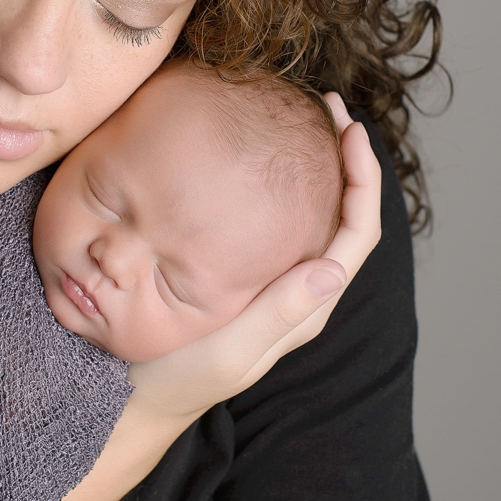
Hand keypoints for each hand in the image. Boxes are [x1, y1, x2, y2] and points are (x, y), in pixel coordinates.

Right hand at [126, 91, 381, 421]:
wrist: (136, 395)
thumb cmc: (179, 376)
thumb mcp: (229, 350)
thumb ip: (278, 313)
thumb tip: (333, 268)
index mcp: (306, 307)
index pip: (358, 235)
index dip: (363, 179)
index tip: (348, 129)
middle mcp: (300, 291)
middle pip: (346, 215)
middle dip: (346, 158)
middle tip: (326, 105)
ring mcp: (275, 281)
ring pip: (316, 213)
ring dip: (318, 164)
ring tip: (302, 117)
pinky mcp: (247, 274)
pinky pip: (282, 220)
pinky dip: (283, 182)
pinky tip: (258, 156)